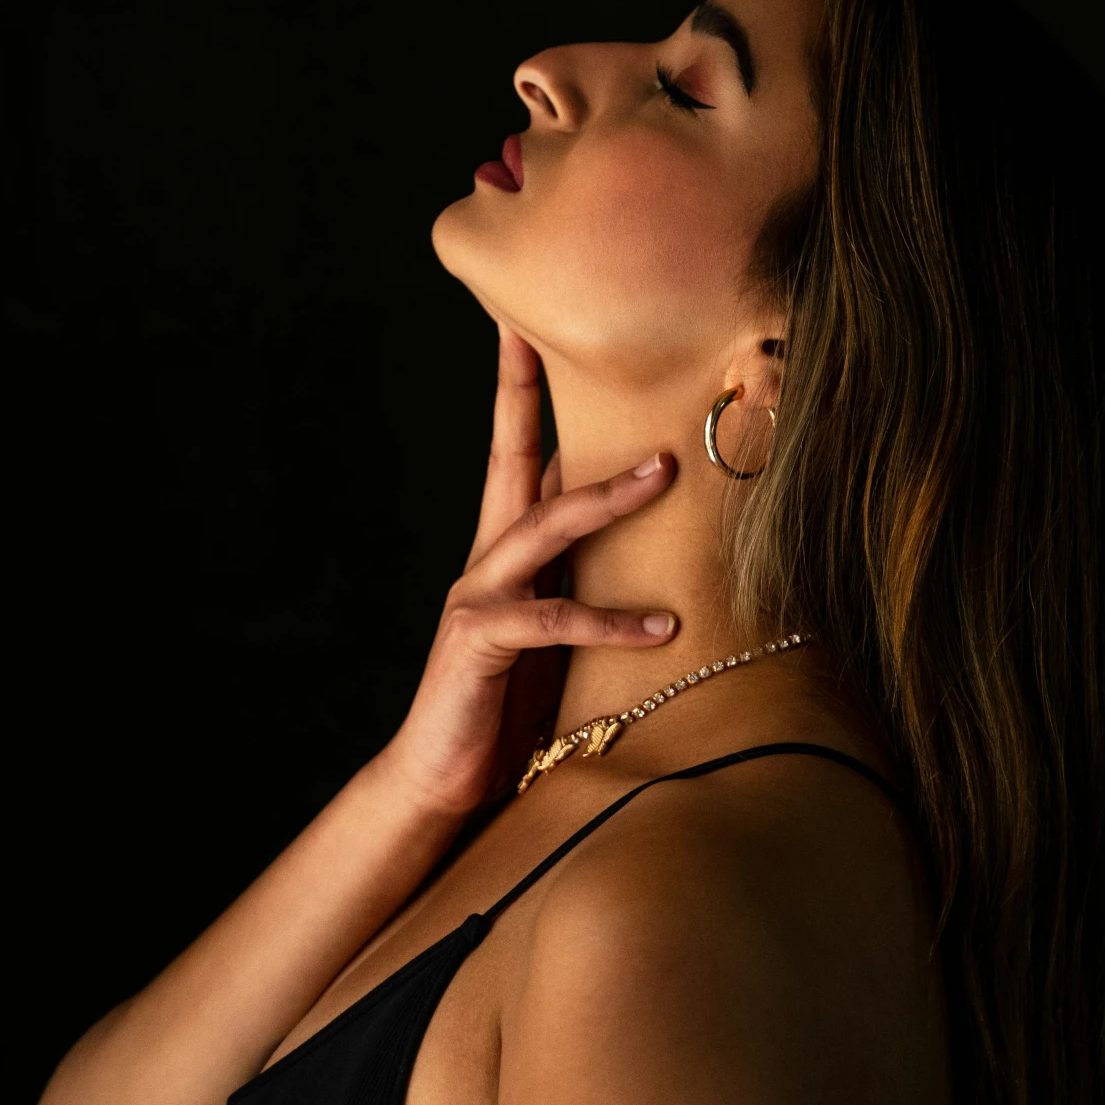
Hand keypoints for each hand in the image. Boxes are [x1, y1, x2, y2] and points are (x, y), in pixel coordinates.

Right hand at [382, 329, 678, 818]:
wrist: (440, 783)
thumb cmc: (507, 709)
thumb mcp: (558, 635)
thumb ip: (586, 583)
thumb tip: (656, 547)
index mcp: (507, 551)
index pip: (519, 451)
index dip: (522, 386)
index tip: (526, 322)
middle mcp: (487, 560)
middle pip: (511, 455)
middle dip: (530, 391)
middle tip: (566, 335)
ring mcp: (480, 596)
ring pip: (544, 526)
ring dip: (606, 496)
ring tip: (663, 472)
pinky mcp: (480, 643)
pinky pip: (552, 620)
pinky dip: (611, 622)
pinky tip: (664, 627)